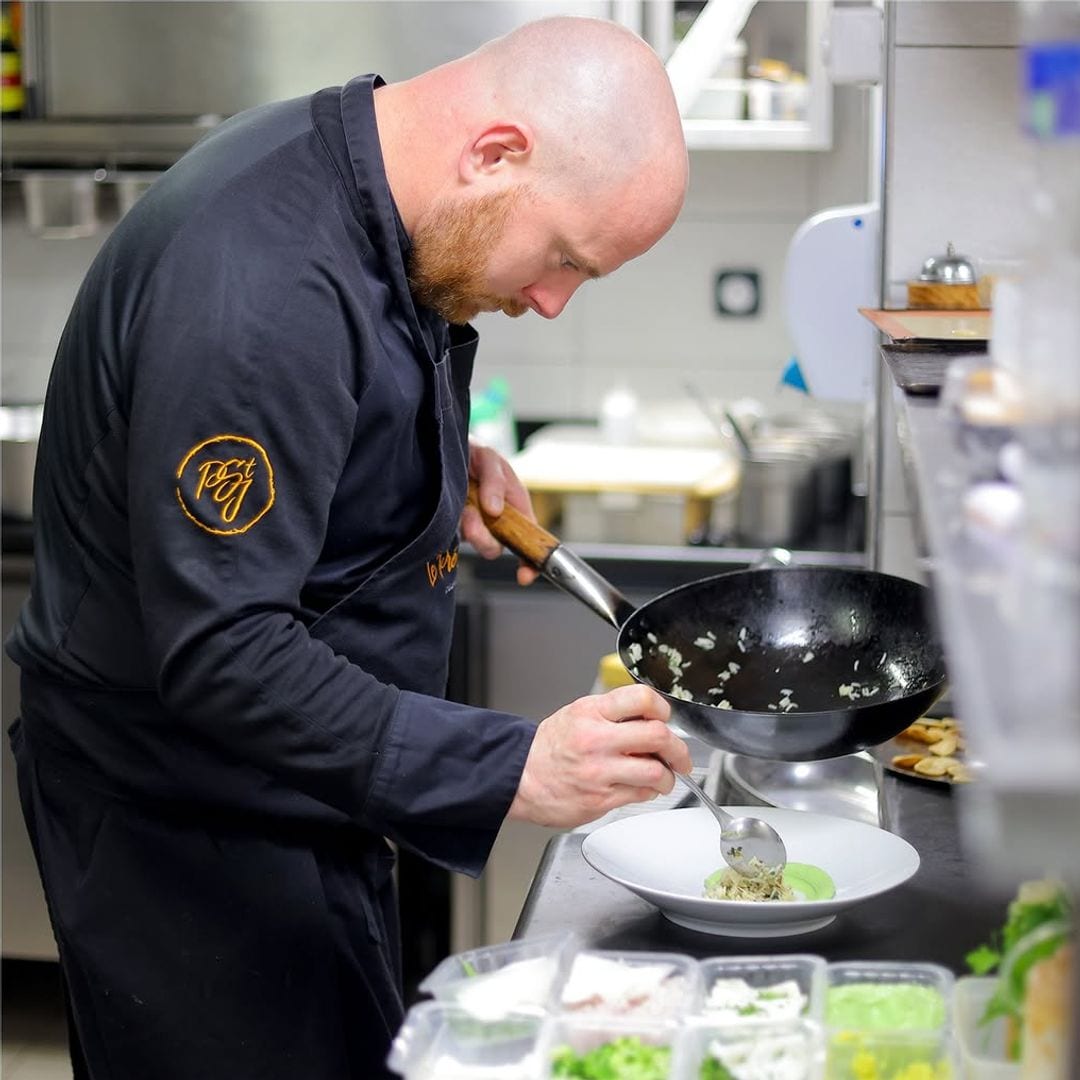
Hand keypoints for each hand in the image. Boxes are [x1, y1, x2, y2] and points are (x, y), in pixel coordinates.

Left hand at [462, 440, 538, 585]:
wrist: (439, 449)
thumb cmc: (472, 452)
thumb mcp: (488, 458)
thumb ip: (495, 481)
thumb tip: (495, 509)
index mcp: (514, 505)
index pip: (529, 538)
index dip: (530, 560)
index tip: (524, 574)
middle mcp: (496, 519)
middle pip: (498, 546)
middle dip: (486, 539)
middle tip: (473, 520)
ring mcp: (474, 524)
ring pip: (476, 543)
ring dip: (469, 529)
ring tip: (464, 509)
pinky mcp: (453, 526)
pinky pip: (453, 537)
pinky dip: (452, 525)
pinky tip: (451, 506)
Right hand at [507, 685, 692, 827]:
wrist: (521, 777)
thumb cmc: (550, 747)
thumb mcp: (578, 713)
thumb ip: (613, 713)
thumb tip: (651, 718)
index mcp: (591, 712)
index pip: (642, 699)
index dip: (662, 709)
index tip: (665, 718)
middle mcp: (596, 739)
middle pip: (657, 735)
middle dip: (677, 748)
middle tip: (679, 755)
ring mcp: (599, 771)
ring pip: (655, 771)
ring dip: (667, 776)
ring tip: (662, 776)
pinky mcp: (601, 799)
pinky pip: (640, 794)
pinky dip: (648, 791)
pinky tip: (641, 787)